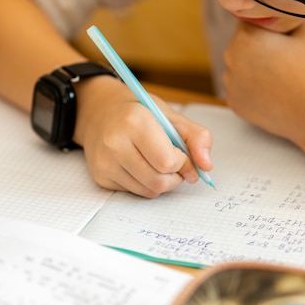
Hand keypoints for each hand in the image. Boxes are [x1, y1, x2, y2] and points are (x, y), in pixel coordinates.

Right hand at [74, 77, 212, 197]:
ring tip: (158, 163)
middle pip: (159, 181)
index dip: (184, 163)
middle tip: (175, 163)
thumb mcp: (170, 115)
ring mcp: (105, 162)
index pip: (168, 162)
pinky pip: (136, 193)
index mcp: (134, 121)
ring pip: (149, 191)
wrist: (98, 111)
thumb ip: (196, 137)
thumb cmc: (138, 112)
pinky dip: (146, 184)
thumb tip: (206, 166)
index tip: (184, 155)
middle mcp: (115, 143)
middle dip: (176, 176)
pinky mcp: (101, 177)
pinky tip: (141, 166)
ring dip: (163, 182)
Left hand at [223, 19, 304, 144]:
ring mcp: (230, 84)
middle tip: (286, 61)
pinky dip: (253, 89)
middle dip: (260, 48)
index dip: (270, 28)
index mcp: (245, 36)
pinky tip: (273, 92)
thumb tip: (277, 10)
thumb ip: (288, 11)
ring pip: (240, 67)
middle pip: (243, 44)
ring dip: (254, 69)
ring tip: (281, 78)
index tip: (285, 41)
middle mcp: (230, 59)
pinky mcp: (235, 105)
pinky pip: (241, 88)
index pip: (251, 20)